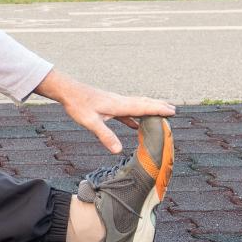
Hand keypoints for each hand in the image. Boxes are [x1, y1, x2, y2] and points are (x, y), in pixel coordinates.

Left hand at [33, 69, 175, 152]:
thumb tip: (118, 150)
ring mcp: (114, 103)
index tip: (173, 111)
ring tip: (160, 113)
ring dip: (148, 109)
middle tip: (174, 110)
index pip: (143, 107)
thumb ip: (105, 135)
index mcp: (119, 105)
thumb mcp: (91, 122)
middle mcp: (119, 102)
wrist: (67, 91)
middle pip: (143, 103)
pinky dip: (134, 117)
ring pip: (135, 106)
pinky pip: (125, 111)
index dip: (158, 109)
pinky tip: (134, 124)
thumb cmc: (78, 105)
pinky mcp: (107, 106)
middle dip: (158, 107)